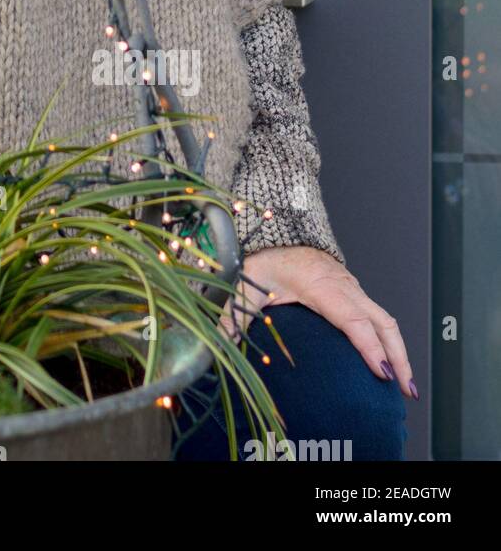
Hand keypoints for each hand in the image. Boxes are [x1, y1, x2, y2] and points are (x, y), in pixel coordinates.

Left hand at [220, 245, 416, 401]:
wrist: (276, 232)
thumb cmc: (262, 258)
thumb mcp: (244, 285)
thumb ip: (232, 316)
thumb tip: (217, 343)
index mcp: (320, 286)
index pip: (353, 320)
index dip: (370, 348)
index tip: (383, 375)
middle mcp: (343, 287)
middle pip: (382, 323)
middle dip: (399, 357)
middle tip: (406, 391)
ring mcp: (352, 288)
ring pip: (386, 320)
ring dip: (400, 351)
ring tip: (406, 386)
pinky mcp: (353, 291)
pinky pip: (378, 316)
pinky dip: (390, 340)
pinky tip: (391, 362)